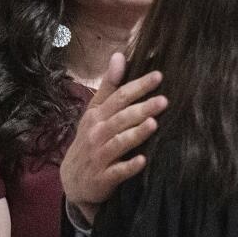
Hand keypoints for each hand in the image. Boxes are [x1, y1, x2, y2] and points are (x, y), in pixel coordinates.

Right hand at [60, 53, 165, 223]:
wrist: (74, 181)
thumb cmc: (91, 141)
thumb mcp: (95, 112)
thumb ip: (109, 86)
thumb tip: (119, 55)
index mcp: (97, 116)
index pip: (119, 97)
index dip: (138, 86)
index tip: (159, 76)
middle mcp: (96, 134)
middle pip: (120, 118)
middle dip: (141, 108)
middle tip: (164, 101)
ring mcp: (99, 156)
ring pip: (118, 143)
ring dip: (135, 134)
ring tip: (153, 124)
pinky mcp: (102, 178)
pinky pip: (117, 172)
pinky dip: (129, 166)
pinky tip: (143, 160)